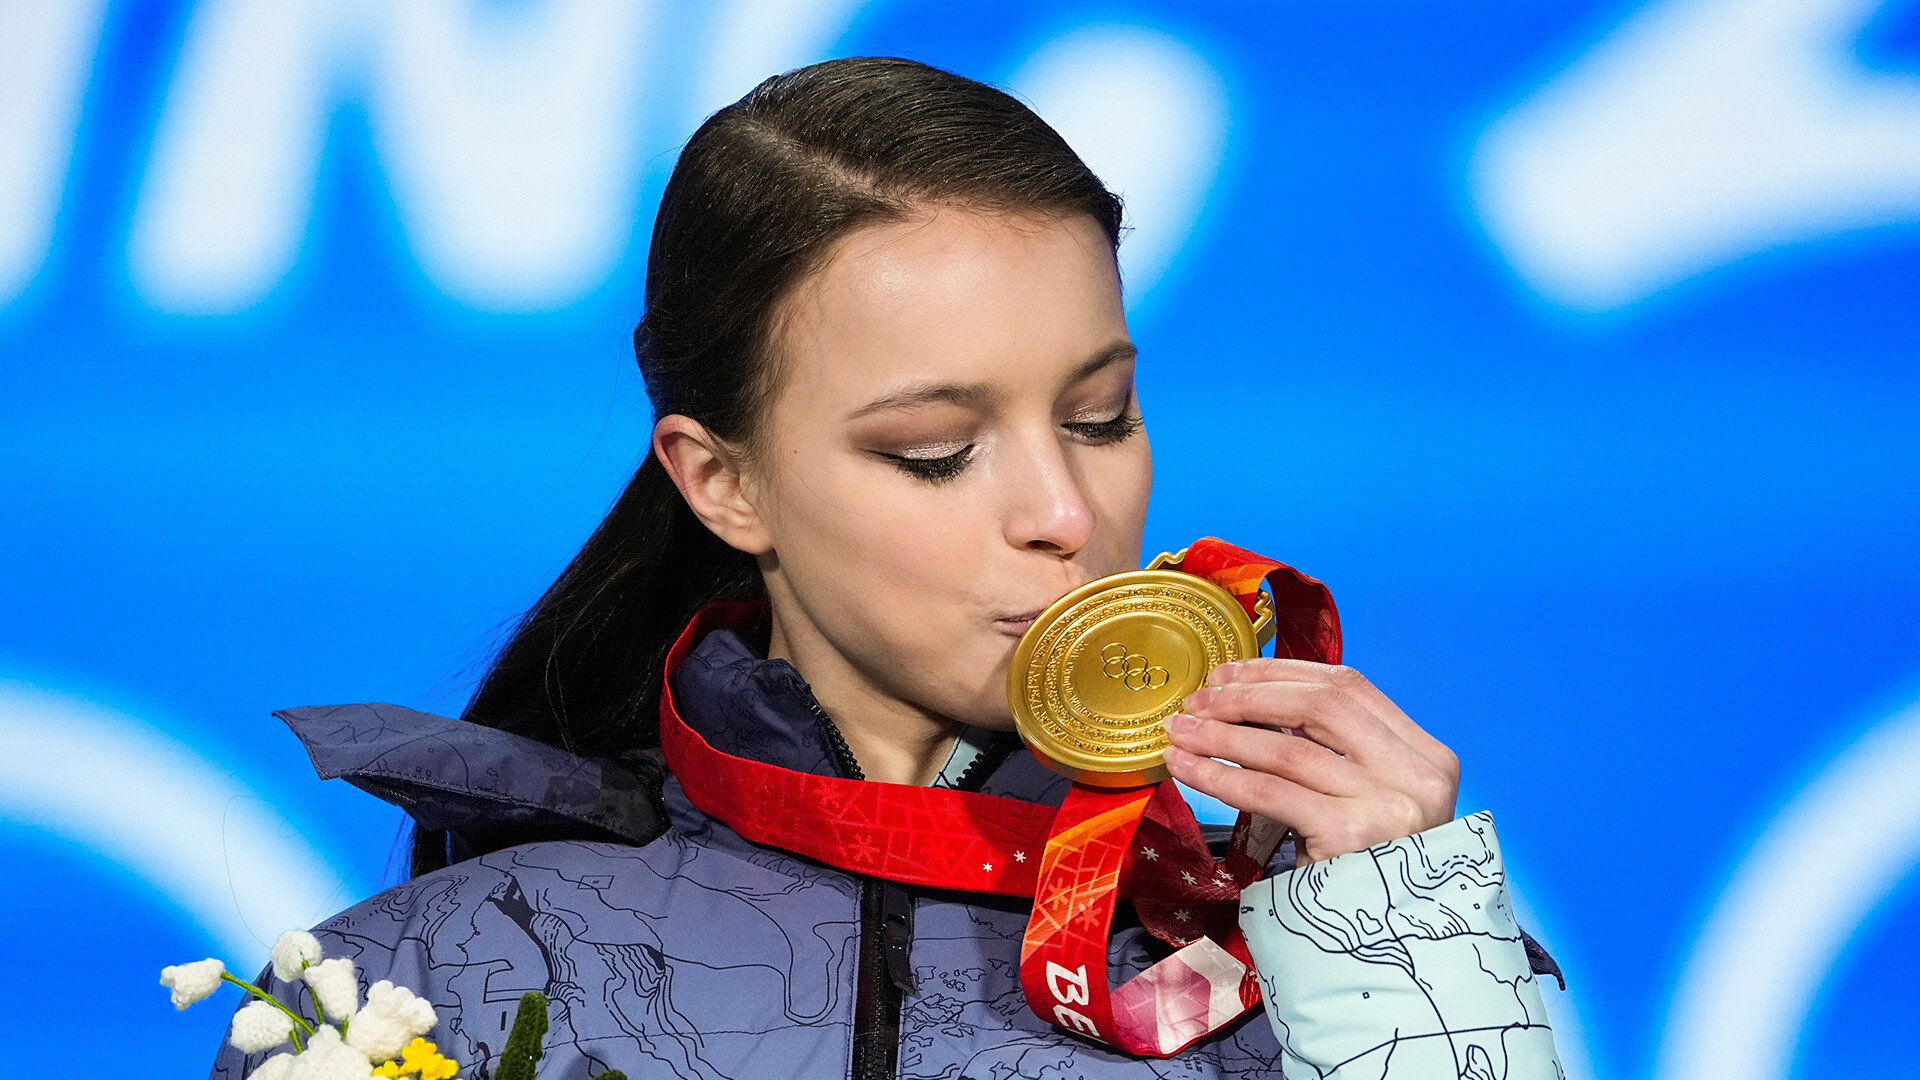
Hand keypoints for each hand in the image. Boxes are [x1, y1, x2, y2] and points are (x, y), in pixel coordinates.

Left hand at [1161, 659, 1458, 864]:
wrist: (1385, 951)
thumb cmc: (1365, 872)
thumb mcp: (1366, 800)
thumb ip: (1332, 753)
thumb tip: (1249, 701)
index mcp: (1427, 756)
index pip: (1349, 686)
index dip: (1281, 672)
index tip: (1230, 673)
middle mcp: (1418, 776)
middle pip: (1321, 703)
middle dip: (1249, 695)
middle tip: (1197, 700)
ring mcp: (1389, 806)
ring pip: (1287, 747)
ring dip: (1222, 734)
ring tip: (1180, 731)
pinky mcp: (1351, 837)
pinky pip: (1269, 792)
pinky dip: (1220, 775)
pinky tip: (1188, 768)